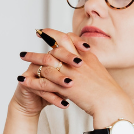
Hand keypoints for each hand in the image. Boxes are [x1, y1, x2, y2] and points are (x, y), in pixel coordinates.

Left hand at [17, 29, 131, 120]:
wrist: (111, 103)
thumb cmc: (107, 91)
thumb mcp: (98, 70)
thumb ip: (88, 61)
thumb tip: (82, 55)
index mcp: (85, 56)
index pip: (68, 38)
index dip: (54, 33)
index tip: (44, 31)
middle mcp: (77, 61)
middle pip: (54, 47)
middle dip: (41, 42)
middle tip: (30, 40)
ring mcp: (70, 73)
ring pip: (46, 63)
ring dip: (32, 59)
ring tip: (22, 57)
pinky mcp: (65, 87)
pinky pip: (44, 82)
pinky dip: (32, 81)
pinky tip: (22, 80)